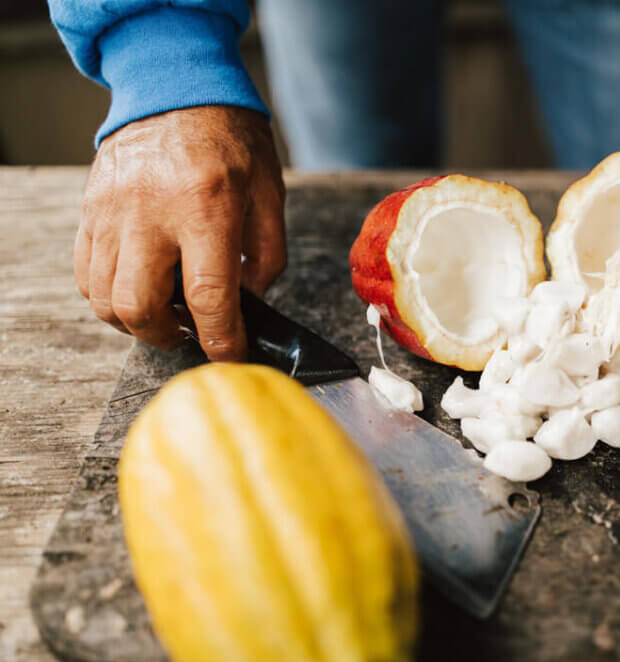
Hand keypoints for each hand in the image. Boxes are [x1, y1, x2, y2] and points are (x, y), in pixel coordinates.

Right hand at [75, 105, 285, 360]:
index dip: (221, 338)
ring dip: (135, 322)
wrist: (176, 87)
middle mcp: (150, 211)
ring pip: (104, 297)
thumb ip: (265, 255)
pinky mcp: (90, 210)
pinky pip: (86, 273)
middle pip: (139, 306)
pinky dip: (108, 296)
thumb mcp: (269, 194)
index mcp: (204, 205)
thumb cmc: (231, 140)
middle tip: (191, 334)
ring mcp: (111, 211)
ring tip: (166, 314)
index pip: (207, 295)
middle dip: (167, 337)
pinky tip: (139, 290)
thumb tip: (249, 304)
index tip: (230, 354)